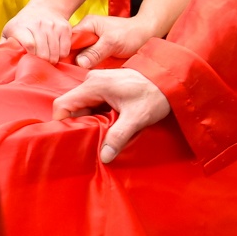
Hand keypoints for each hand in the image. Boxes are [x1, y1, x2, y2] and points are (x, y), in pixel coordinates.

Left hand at [0, 1, 74, 61]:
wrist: (44, 7)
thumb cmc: (22, 24)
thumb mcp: (8, 31)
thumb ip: (2, 45)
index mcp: (20, 27)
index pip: (29, 44)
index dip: (31, 55)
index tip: (30, 62)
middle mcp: (38, 24)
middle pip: (44, 51)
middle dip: (42, 62)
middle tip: (40, 66)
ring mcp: (53, 26)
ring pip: (56, 51)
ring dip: (53, 60)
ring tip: (47, 61)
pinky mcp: (64, 28)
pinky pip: (66, 48)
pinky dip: (62, 55)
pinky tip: (55, 54)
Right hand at [52, 67, 171, 162]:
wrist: (173, 78)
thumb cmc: (155, 94)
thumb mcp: (137, 117)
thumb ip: (118, 136)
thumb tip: (104, 157)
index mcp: (93, 85)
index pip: (62, 104)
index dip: (62, 122)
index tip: (71, 137)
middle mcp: (92, 81)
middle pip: (73, 106)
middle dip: (80, 124)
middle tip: (91, 139)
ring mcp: (99, 83)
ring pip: (84, 106)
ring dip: (91, 120)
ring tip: (103, 133)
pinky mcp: (107, 86)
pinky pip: (94, 103)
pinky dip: (98, 115)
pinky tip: (110, 124)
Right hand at [69, 14, 155, 66]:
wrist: (147, 36)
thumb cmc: (132, 34)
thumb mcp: (112, 42)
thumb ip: (95, 52)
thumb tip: (79, 63)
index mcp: (87, 25)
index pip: (68, 38)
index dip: (64, 50)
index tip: (61, 63)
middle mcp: (86, 33)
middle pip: (71, 48)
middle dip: (69, 59)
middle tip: (66, 72)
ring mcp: (91, 43)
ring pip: (78, 55)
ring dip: (77, 64)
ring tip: (72, 74)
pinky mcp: (96, 52)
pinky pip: (86, 60)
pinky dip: (85, 67)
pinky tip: (82, 74)